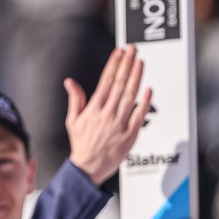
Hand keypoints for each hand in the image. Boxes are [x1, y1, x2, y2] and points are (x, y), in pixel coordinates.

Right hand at [65, 45, 153, 184]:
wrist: (87, 169)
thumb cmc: (81, 145)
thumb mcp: (73, 121)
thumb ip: (75, 99)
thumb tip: (70, 82)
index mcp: (93, 110)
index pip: (105, 81)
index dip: (114, 65)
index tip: (119, 52)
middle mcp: (107, 114)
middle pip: (119, 84)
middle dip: (127, 65)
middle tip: (133, 50)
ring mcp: (119, 124)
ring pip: (130, 96)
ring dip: (136, 77)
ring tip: (140, 62)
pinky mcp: (130, 135)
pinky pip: (139, 115)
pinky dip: (145, 102)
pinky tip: (148, 89)